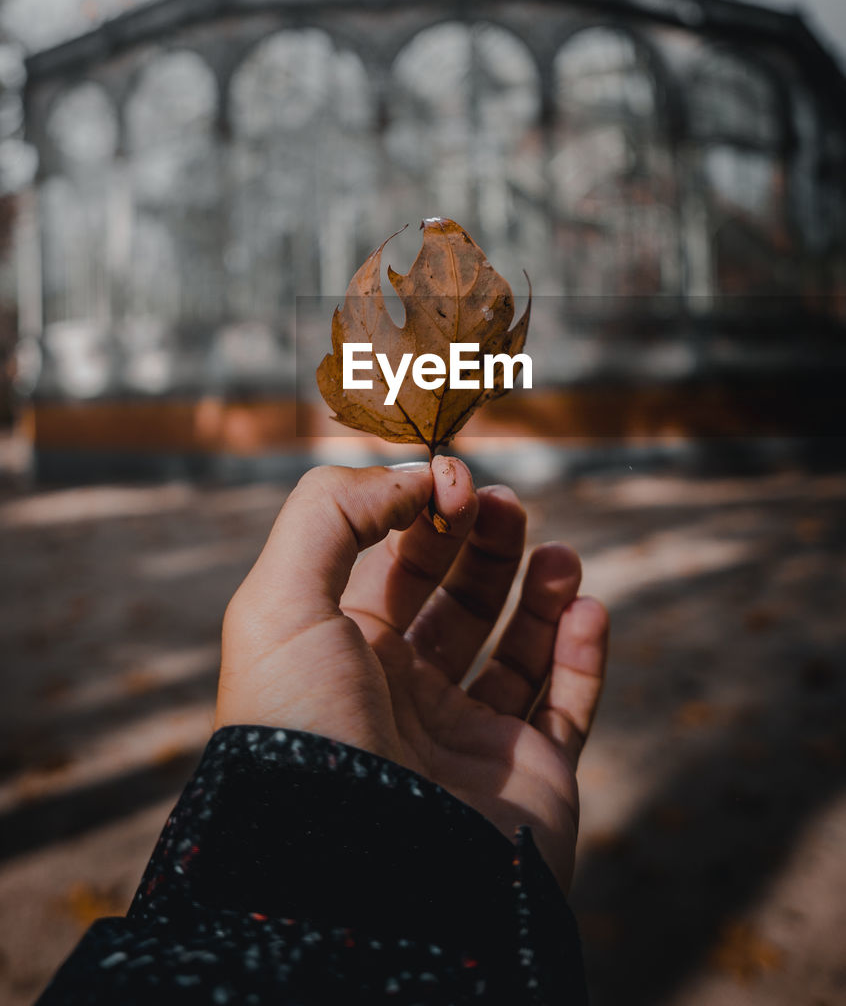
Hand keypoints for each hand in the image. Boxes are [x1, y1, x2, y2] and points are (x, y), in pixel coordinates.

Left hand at [215, 457, 608, 892]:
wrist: (358, 878)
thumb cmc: (303, 732)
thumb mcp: (277, 602)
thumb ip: (329, 513)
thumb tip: (410, 478)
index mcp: (341, 657)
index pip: (392, 566)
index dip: (422, 514)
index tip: (455, 482)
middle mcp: (404, 696)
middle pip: (458, 599)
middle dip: (485, 544)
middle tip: (505, 506)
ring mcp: (469, 741)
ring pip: (520, 649)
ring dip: (543, 590)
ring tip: (558, 554)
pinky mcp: (530, 780)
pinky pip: (569, 707)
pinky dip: (585, 653)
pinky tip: (588, 607)